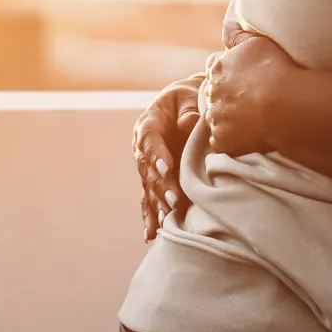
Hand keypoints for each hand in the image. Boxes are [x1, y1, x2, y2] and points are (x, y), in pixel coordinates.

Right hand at [135, 73, 201, 239]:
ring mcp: (146, 166)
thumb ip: (188, 108)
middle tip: (174, 201)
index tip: (166, 169)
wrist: (184, 106)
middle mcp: (142, 148)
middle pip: (148, 169)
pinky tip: (150, 235)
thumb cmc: (189, 99)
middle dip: (161, 186)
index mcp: (148, 124)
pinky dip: (150, 217)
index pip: (149, 140)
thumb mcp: (189, 96)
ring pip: (148, 187)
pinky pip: (149, 199)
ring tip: (165, 220)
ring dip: (157, 204)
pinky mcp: (153, 180)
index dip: (156, 155)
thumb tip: (188, 122)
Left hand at [202, 31, 300, 158]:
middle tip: (248, 100)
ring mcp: (215, 118)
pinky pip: (221, 142)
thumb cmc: (275, 70)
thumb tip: (226, 24)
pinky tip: (247, 136)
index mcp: (217, 68)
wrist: (284, 105)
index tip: (242, 77)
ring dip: (227, 118)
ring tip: (250, 120)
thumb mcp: (258, 43)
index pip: (214, 67)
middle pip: (213, 93)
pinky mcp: (222, 141)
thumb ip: (238, 35)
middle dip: (225, 95)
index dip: (228, 72)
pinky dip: (231, 140)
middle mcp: (211, 92)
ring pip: (216, 118)